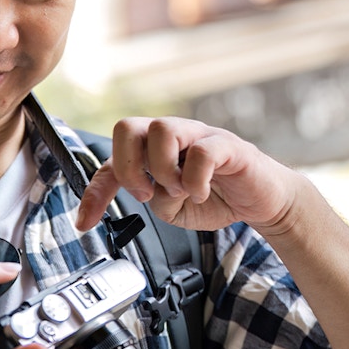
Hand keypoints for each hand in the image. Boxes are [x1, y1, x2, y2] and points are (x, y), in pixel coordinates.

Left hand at [76, 117, 309, 234]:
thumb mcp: (172, 209)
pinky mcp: (229, 145)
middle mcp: (172, 136)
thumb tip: (146, 191)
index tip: (86, 222)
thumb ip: (154, 198)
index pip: (111, 160)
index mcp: (152, 150)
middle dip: (127, 167)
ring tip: (179, 191)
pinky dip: (196, 179)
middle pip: (127, 127)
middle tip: (146, 194)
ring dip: (163, 169)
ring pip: (162, 129)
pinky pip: (202, 151)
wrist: (262, 203)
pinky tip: (201, 193)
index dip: (96, 191)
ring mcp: (200, 135)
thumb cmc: (215, 198)